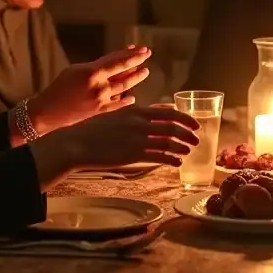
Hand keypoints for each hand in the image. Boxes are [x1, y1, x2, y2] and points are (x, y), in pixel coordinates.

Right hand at [28, 46, 151, 133]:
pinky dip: (125, 100)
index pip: (116, 60)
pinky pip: (117, 104)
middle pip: (124, 71)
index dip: (129, 53)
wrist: (47, 111)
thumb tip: (113, 64)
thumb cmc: (58, 87)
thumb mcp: (75, 70)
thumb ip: (95, 67)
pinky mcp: (100, 111)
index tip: (140, 48)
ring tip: (145, 71)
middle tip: (147, 54)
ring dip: (136, 78)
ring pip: (124, 86)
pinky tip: (132, 96)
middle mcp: (99, 85)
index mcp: (92, 71)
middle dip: (137, 61)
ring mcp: (101, 99)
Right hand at [49, 105, 201, 172]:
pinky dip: (172, 159)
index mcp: (135, 110)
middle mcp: (139, 122)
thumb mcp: (115, 115)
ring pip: (169, 142)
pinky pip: (159, 157)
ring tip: (189, 151)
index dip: (184, 117)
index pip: (167, 112)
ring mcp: (137, 138)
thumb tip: (149, 117)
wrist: (75, 143)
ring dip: (182, 146)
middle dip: (188, 132)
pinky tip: (177, 162)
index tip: (193, 123)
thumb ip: (133, 116)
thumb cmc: (92, 130)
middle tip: (197, 138)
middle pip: (173, 126)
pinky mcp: (133, 154)